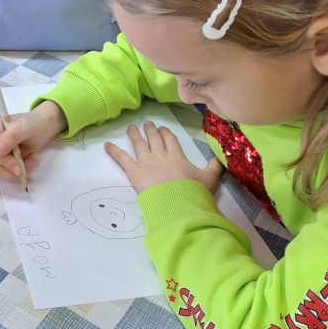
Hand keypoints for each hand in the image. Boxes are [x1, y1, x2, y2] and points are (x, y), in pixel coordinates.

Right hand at [0, 100, 66, 185]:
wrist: (42, 126)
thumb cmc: (33, 123)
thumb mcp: (25, 127)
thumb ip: (10, 138)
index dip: (3, 163)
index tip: (19, 168)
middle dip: (11, 170)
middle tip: (30, 165)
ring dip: (16, 173)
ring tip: (32, 162)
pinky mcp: (1, 161)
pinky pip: (3, 174)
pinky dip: (16, 175)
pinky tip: (27, 168)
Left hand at [105, 121, 222, 193]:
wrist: (179, 204)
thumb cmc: (194, 192)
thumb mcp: (210, 178)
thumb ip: (214, 166)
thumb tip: (221, 158)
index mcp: (177, 155)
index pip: (170, 139)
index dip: (166, 132)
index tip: (163, 129)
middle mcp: (160, 155)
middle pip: (154, 138)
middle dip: (150, 130)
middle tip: (146, 124)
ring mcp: (146, 162)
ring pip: (139, 143)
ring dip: (135, 134)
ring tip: (131, 128)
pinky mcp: (134, 171)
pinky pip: (122, 158)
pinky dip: (113, 151)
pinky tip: (106, 145)